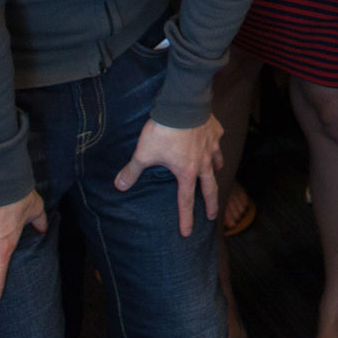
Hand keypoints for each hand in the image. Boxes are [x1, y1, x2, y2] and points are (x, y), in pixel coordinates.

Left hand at [114, 114, 221, 235]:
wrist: (183, 104)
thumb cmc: (163, 131)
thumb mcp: (143, 153)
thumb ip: (132, 171)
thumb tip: (120, 186)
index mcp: (186, 172)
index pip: (186, 201)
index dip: (186, 218)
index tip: (187, 232)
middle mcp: (203, 163)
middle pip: (210, 188)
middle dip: (211, 204)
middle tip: (213, 216)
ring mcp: (211, 146)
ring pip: (217, 163)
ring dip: (216, 171)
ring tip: (215, 173)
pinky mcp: (215, 130)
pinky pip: (218, 142)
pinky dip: (215, 146)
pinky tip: (212, 143)